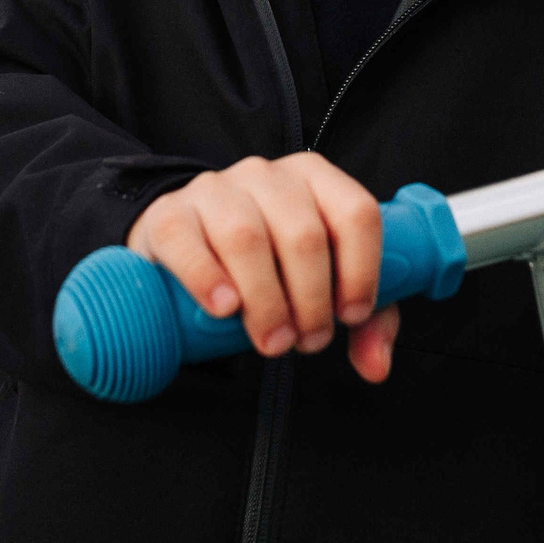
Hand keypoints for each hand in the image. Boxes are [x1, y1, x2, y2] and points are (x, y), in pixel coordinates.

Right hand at [126, 152, 402, 383]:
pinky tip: (224, 308)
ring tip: (272, 341)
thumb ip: (365, 321)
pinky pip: (186, 240)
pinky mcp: (168, 215)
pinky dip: (207, 278)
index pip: (355, 212)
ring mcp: (214, 190)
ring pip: (247, 237)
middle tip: (306, 341)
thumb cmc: (270, 265)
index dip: (361, 270)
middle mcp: (266, 175)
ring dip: (266, 301)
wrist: (186, 247)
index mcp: (314, 178)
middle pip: (303, 234)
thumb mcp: (324, 282)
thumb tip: (376, 367)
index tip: (352, 316)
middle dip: (312, 300)